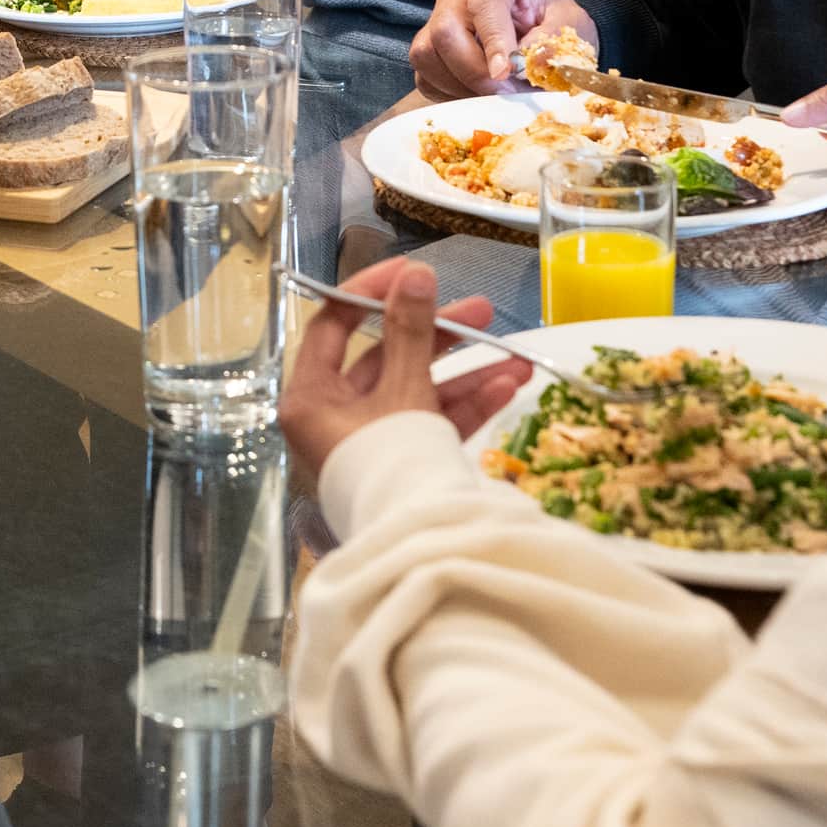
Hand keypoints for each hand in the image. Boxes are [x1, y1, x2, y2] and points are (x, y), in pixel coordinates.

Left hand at [280, 257, 527, 483]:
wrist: (409, 554)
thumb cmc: (388, 467)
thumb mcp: (402, 391)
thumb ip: (410, 331)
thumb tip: (415, 275)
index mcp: (311, 396)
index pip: (334, 325)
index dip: (371, 293)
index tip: (412, 273)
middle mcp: (334, 417)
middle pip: (386, 357)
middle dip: (440, 335)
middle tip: (482, 311)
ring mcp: (370, 442)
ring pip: (418, 391)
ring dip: (467, 373)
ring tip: (514, 354)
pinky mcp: (401, 464)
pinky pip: (432, 424)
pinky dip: (467, 407)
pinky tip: (509, 386)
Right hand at [412, 0, 587, 99]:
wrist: (538, 28)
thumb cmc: (552, 19)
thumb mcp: (572, 24)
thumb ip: (556, 40)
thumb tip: (530, 62)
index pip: (483, 5)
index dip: (492, 41)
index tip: (505, 73)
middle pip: (445, 32)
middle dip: (475, 71)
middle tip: (508, 92)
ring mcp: (435, 18)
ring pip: (428, 56)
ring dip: (464, 86)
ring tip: (500, 93)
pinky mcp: (426, 49)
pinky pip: (426, 77)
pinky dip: (453, 93)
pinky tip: (481, 92)